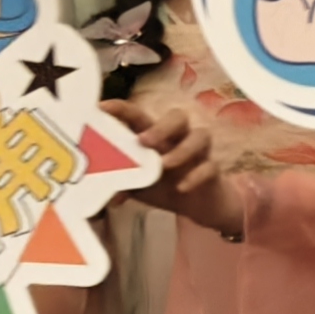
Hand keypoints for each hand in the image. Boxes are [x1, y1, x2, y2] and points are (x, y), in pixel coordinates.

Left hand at [108, 99, 247, 239]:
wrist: (198, 204)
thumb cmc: (164, 186)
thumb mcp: (138, 186)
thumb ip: (122, 183)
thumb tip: (103, 191)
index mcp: (154, 136)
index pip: (138, 116)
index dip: (122, 109)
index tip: (102, 108)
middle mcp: (178, 137)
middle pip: (177, 117)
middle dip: (161, 126)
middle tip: (143, 141)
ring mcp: (198, 152)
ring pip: (200, 136)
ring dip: (181, 150)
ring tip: (165, 166)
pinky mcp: (212, 170)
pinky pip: (210, 166)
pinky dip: (196, 176)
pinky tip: (182, 188)